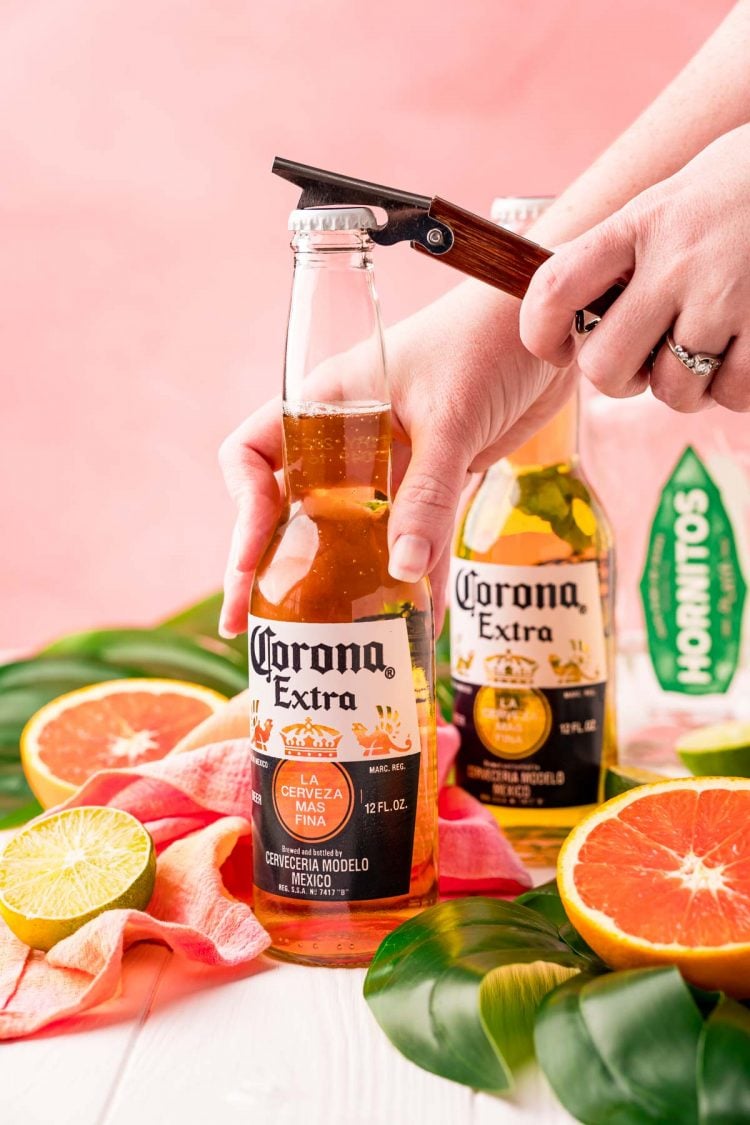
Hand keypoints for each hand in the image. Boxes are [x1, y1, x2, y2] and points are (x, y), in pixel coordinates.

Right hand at [218, 281, 575, 636]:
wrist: (556, 324)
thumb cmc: (487, 339)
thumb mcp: (450, 416)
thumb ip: (426, 493)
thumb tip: (403, 571)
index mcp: (328, 404)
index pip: (255, 456)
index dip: (244, 507)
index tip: (252, 558)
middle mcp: (349, 436)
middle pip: (294, 506)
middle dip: (274, 565)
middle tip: (251, 622)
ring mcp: (393, 460)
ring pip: (353, 529)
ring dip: (343, 580)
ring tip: (328, 638)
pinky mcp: (438, 477)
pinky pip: (414, 534)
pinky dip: (415, 572)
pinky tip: (416, 615)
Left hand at [519, 124, 749, 413]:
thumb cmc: (740, 187)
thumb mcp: (668, 199)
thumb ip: (619, 249)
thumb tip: (566, 306)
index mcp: (639, 223)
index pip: (555, 288)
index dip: (541, 334)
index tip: (559, 346)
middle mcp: (676, 260)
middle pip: (605, 367)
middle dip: (621, 378)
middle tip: (645, 358)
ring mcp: (726, 295)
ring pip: (672, 391)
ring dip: (684, 385)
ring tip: (706, 348)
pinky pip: (733, 394)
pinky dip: (734, 389)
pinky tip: (743, 352)